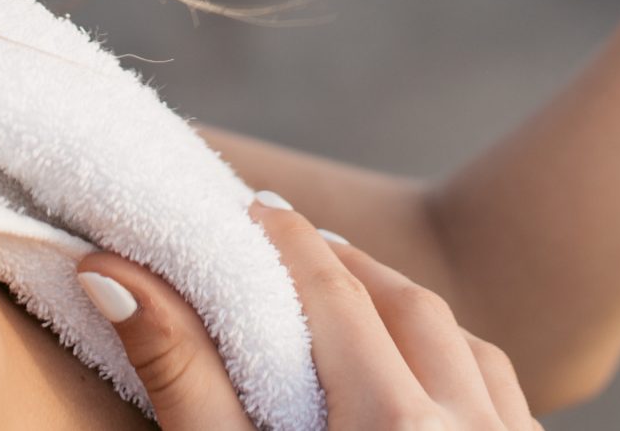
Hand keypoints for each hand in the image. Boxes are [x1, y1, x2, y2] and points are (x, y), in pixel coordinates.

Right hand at [77, 191, 541, 428]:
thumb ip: (184, 378)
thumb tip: (113, 270)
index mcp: (393, 426)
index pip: (334, 293)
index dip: (284, 243)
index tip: (247, 210)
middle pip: (410, 308)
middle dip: (347, 271)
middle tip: (289, 248)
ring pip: (472, 350)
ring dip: (410, 318)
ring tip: (352, 307)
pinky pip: (506, 402)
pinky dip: (460, 370)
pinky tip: (423, 383)